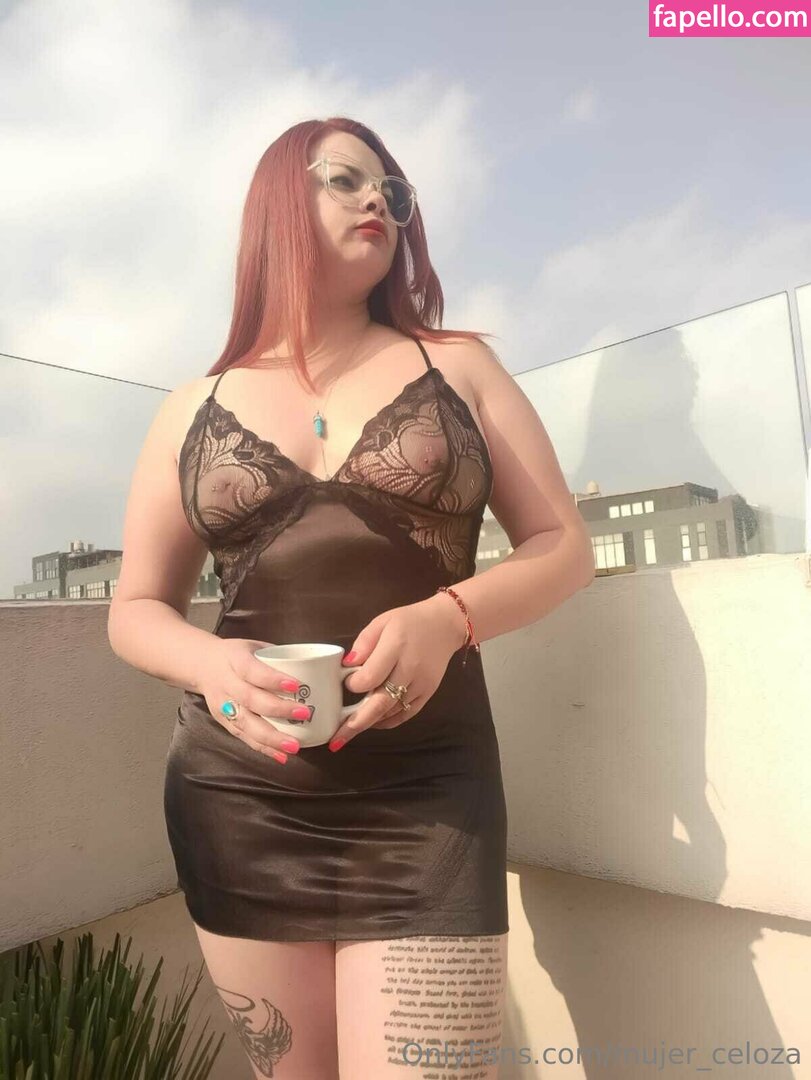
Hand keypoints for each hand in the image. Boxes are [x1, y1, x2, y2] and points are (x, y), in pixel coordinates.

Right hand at [193, 637, 307, 762]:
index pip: (253, 670)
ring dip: (271, 737)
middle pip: (251, 699)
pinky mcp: (223, 722)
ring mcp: (223, 705)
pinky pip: (244, 737)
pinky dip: (263, 748)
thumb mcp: (255, 646)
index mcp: (235, 660)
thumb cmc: (238, 654)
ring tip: (294, 746)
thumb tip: (318, 667)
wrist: (202, 665)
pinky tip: (281, 756)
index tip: (296, 685)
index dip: (273, 679)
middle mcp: (227, 684)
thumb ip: (280, 657)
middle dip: (278, 709)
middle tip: (304, 714)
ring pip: (246, 723)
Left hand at [329, 593, 467, 749]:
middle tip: (336, 739)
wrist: (445, 626)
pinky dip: (387, 722)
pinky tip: (372, 722)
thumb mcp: (382, 622)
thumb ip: (363, 643)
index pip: (371, 676)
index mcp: (396, 646)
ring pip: (391, 712)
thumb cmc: (409, 621)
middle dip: (356, 723)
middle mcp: (410, 669)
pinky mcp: (428, 694)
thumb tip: (346, 666)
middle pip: (381, 702)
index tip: (347, 681)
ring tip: (347, 732)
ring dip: (369, 723)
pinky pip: (405, 714)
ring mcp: (421, 685)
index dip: (354, 684)